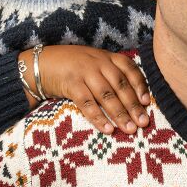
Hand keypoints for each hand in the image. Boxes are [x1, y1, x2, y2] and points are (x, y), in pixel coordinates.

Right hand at [19, 45, 150, 134]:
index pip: (129, 69)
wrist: (40, 64)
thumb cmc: (71, 67)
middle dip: (133, 106)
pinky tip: (108, 129)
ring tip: (130, 129)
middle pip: (120, 85)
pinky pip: (87, 103)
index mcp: (106, 57)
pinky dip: (98, 118)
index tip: (146, 102)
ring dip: (119, 114)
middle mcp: (98, 62)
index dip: (140, 85)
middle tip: (143, 123)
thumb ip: (111, 74)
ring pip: (106, 96)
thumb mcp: (93, 63)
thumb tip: (134, 99)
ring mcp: (84, 72)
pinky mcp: (70, 84)